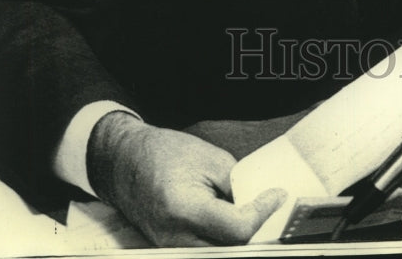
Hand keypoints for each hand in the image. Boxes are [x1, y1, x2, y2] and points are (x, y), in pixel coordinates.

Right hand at [88, 111, 285, 246]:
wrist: (125, 162)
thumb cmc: (164, 153)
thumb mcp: (209, 158)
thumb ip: (236, 185)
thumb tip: (258, 200)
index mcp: (184, 210)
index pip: (236, 229)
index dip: (262, 213)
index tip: (276, 195)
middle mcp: (176, 237)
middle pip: (230, 249)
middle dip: (254, 228)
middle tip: (267, 204)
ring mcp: (171, 248)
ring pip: (219, 252)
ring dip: (238, 236)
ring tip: (250, 210)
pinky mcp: (171, 248)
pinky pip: (205, 250)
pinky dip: (223, 238)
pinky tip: (231, 218)